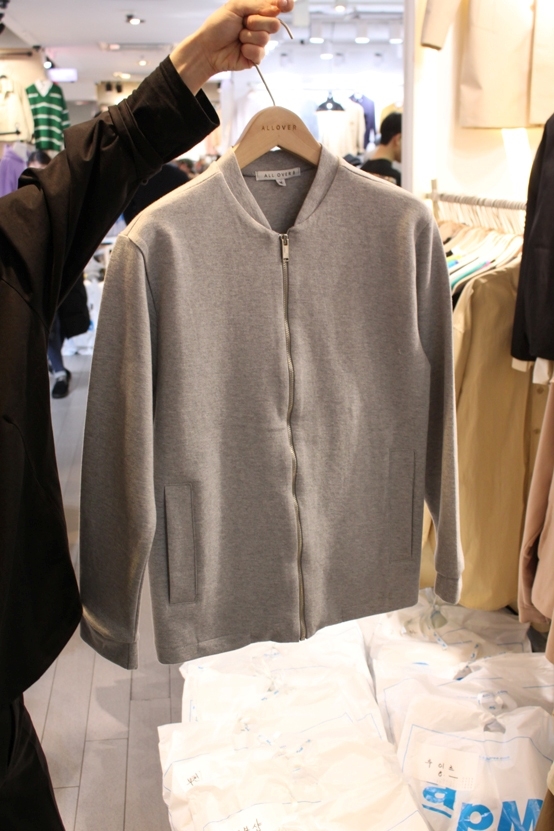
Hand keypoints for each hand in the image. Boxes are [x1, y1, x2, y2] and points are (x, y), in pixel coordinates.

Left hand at [171, 1, 293, 94]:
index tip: (284, 4)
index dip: (284, 4)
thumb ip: (257, 4)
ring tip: (238, 37)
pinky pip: (260, 52)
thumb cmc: (218, 26)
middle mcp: (260, 26)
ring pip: (265, 38)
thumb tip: (276, 7)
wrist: (208, 48)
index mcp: (257, 11)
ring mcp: (259, 42)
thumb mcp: (235, 6)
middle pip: (275, 23)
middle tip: (244, 23)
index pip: (277, 6)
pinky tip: (239, 49)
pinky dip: (247, 50)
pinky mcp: (256, 57)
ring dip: (248, 36)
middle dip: (258, 22)